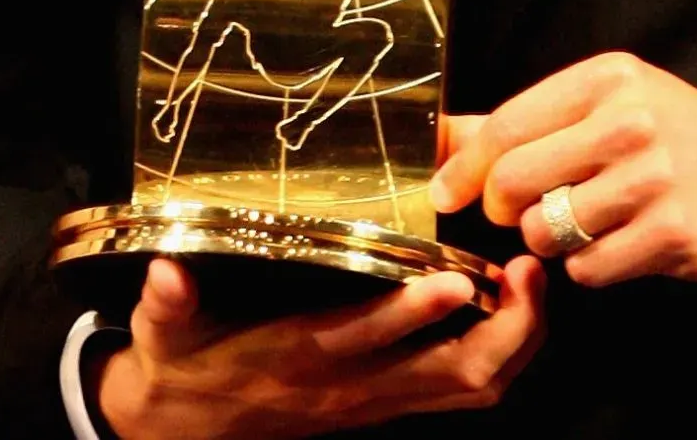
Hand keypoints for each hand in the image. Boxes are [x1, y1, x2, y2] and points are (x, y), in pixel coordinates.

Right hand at [93, 253, 545, 438]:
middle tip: (529, 272)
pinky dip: (498, 354)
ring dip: (514, 341)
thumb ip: (166, 304)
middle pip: (453, 374)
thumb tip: (166, 274)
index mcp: (299, 358)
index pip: (366, 339)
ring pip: (471, 387)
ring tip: (532, 283)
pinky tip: (508, 307)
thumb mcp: (164, 335)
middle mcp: (352, 386)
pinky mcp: (386, 402)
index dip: (413, 314)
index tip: (454, 277)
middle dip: (505, 329)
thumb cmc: (181, 368)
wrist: (185, 430)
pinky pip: (462, 389)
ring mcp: (376, 400)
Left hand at [429, 52, 696, 283]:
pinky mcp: (673, 233)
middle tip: (513, 211)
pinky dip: (586, 266)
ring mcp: (654, 179)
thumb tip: (442, 137)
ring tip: (573, 225)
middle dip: (500, 206)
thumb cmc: (664, 133)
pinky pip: (589, 266)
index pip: (508, 126)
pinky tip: (610, 246)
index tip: (444, 193)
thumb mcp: (601, 104)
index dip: (466, 167)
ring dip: (546, 239)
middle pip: (517, 179)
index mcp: (604, 80)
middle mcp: (629, 123)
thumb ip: (524, 121)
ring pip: (547, 229)